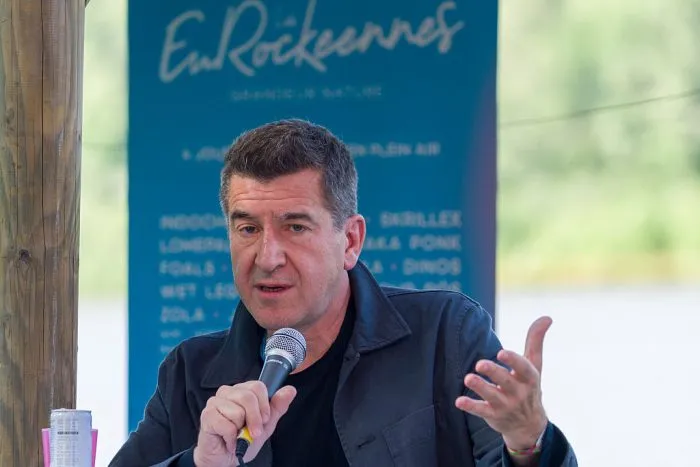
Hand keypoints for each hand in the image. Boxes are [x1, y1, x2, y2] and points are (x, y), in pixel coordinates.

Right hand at [193, 381, 295, 466]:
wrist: (226, 458)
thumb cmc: (243, 439)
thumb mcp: (266, 424)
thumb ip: (278, 406)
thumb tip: (290, 390)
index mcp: (242, 390)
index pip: (257, 386)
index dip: (264, 405)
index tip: (265, 419)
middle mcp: (227, 392)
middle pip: (248, 397)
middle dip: (255, 419)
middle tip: (253, 432)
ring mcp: (215, 402)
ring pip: (238, 412)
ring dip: (241, 430)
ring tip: (237, 435)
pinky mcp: (207, 415)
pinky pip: (227, 425)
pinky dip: (231, 438)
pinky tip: (228, 439)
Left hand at [455, 316, 551, 449]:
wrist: (529, 425)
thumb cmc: (529, 386)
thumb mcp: (535, 365)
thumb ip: (535, 340)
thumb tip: (547, 317)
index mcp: (529, 378)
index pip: (524, 368)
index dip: (513, 360)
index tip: (501, 352)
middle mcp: (518, 392)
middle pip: (505, 381)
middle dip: (493, 372)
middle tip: (480, 364)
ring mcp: (505, 405)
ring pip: (492, 396)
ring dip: (480, 387)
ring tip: (468, 378)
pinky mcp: (493, 415)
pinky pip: (481, 411)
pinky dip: (470, 406)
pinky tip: (458, 401)